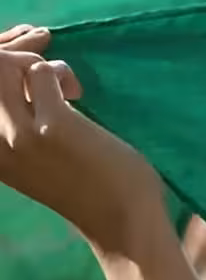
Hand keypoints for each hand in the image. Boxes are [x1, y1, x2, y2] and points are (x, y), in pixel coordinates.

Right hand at [0, 26, 165, 256]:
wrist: (120, 220)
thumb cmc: (82, 186)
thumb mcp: (28, 156)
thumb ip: (13, 122)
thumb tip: (15, 70)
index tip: (23, 75)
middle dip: (13, 59)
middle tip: (44, 79)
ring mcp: (17, 134)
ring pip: (1, 65)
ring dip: (34, 64)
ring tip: (59, 88)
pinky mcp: (51, 127)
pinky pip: (41, 72)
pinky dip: (61, 73)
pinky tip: (76, 95)